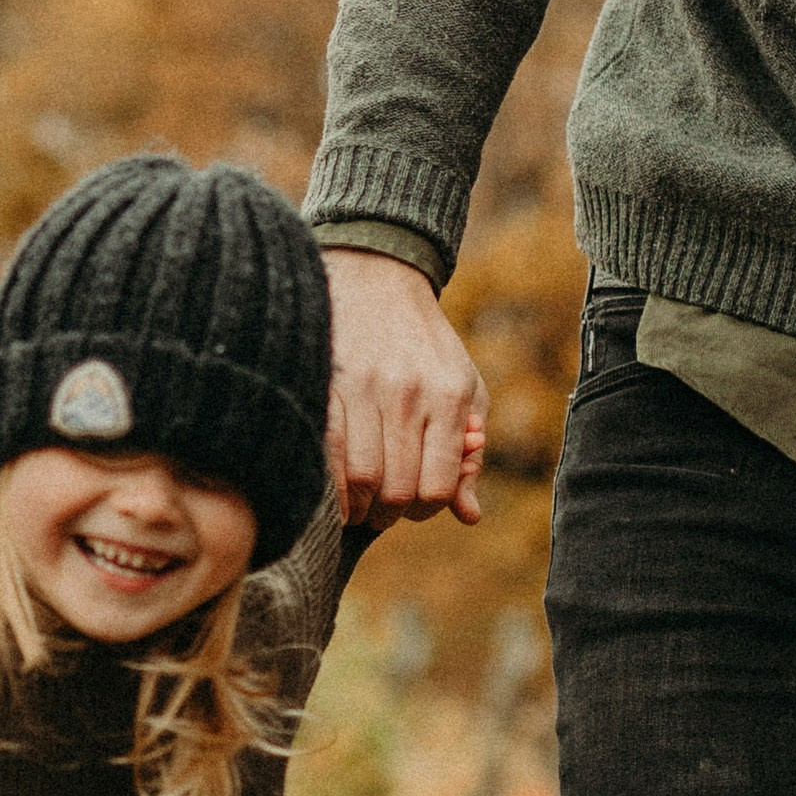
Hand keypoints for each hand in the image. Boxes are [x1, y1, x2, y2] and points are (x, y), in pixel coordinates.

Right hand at [322, 248, 488, 525]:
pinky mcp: (326, 384)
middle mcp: (408, 394)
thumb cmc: (425, 345)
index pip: (437, 485)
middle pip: (399, 489)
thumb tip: (469, 514)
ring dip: (359, 505)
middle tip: (382, 510)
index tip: (414, 506)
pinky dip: (331, 485)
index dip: (425, 510)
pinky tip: (335, 488)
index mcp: (449, 396)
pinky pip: (328, 453)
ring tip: (359, 502)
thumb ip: (467, 453)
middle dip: (390, 513)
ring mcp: (363, 389)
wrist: (376, 281)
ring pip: (362, 478)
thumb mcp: (463, 389)